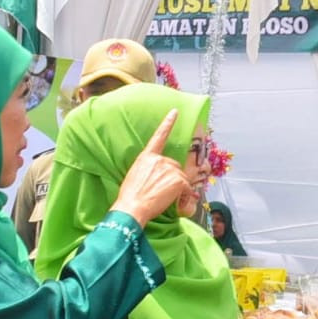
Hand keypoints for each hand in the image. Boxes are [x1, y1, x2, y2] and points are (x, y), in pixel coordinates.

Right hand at [109, 110, 188, 227]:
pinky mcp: (178, 179)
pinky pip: (187, 188)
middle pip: (174, 166)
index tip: (175, 112)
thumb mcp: (135, 175)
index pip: (159, 136)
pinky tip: (175, 201)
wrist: (132, 207)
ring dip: (177, 188)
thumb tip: (158, 177)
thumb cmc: (131, 196)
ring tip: (163, 198)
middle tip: (161, 191)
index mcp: (146, 157)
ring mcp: (169, 168)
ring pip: (181, 177)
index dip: (168, 123)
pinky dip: (184, 195)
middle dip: (172, 177)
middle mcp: (159, 160)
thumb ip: (148, 170)